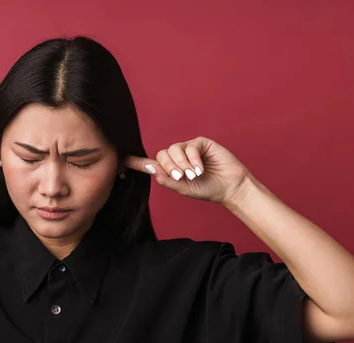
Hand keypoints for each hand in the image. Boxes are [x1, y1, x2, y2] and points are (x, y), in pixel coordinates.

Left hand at [125, 137, 252, 203]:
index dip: (138, 162)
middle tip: (181, 177)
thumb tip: (152, 168)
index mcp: (172, 169)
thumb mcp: (184, 188)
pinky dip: (193, 159)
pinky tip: (200, 169)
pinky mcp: (201, 143)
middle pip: (162, 154)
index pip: (153, 164)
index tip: (124, 160)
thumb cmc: (207, 189)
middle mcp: (178, 157)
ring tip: (193, 175)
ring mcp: (189, 149)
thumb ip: (168, 180)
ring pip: (174, 149)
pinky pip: (190, 146)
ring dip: (181, 163)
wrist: (229, 187)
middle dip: (169, 166)